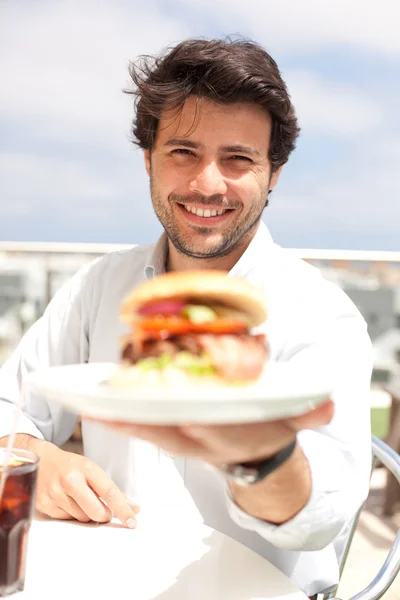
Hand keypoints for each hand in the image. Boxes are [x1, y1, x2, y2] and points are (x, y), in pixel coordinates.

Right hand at [32, 440, 139, 526]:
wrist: (41, 460)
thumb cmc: (70, 466)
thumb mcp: (91, 470)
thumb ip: (110, 489)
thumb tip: (133, 508)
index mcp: (86, 468)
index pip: (109, 491)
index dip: (123, 508)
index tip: (132, 520)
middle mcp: (70, 480)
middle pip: (96, 511)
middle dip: (105, 515)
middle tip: (105, 511)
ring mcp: (55, 493)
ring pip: (82, 518)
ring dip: (87, 514)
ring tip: (79, 498)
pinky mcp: (45, 505)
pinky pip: (67, 519)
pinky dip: (72, 514)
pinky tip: (67, 501)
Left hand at [90, 399, 333, 466]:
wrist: (255, 452)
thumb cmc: (269, 427)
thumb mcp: (295, 419)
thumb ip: (310, 411)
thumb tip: (328, 406)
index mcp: (231, 434)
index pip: (211, 430)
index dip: (197, 424)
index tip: (175, 415)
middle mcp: (202, 440)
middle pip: (169, 430)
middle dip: (141, 419)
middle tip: (108, 404)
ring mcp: (182, 440)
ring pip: (148, 430)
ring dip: (120, 419)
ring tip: (91, 402)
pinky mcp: (168, 434)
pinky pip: (139, 427)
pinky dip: (118, 418)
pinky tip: (95, 405)